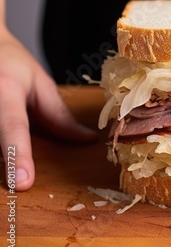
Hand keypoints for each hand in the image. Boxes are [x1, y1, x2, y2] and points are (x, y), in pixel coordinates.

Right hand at [0, 26, 96, 190]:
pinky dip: (2, 149)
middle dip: (10, 161)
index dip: (19, 156)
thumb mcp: (40, 84)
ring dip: (3, 155)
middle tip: (20, 178)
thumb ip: (58, 115)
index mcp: (6, 90)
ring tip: (14, 161)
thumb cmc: (10, 63)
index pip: (13, 128)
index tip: (23, 182)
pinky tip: (6, 153)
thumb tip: (86, 140)